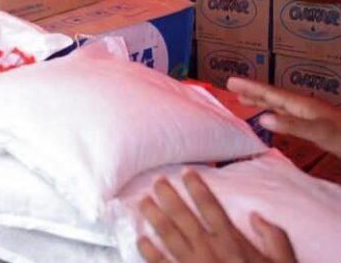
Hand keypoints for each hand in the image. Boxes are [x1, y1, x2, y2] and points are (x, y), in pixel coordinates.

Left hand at [138, 170, 295, 262]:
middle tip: (156, 181)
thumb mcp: (285, 262)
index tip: (185, 171)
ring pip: (168, 235)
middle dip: (168, 196)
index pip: (211, 207)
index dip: (197, 187)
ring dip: (154, 216)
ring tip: (142, 201)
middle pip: (183, 216)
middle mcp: (209, 250)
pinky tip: (141, 240)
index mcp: (232, 242)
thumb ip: (275, 237)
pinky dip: (149, 252)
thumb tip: (256, 215)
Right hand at [228, 77, 340, 157]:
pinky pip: (287, 115)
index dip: (250, 87)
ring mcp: (310, 116)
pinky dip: (274, 114)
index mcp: (302, 105)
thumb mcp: (319, 133)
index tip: (230, 81)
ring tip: (245, 100)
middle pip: (273, 96)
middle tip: (232, 86)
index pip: (271, 93)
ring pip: (279, 105)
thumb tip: (263, 118)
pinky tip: (274, 119)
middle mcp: (304, 107)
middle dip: (252, 91)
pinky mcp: (315, 126)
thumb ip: (292, 126)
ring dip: (261, 101)